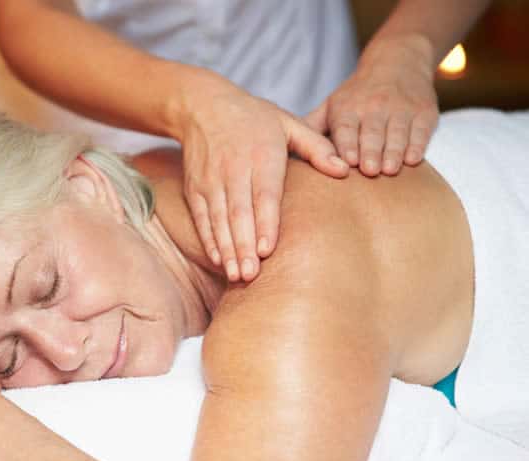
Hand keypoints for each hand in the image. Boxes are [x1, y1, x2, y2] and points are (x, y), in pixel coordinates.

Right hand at [178, 77, 348, 281]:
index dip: (264, 223)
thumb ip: (317, 147)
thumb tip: (345, 170)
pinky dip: (208, 239)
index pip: (263, 194)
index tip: (267, 251)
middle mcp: (234, 169)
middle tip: (251, 276)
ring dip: (226, 248)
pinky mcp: (195, 188)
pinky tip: (217, 259)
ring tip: (235, 275)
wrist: (202, 106)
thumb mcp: (288, 122)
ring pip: (218, 219)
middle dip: (243, 246)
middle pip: (238, 213)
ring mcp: (211, 180)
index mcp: (262, 155)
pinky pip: (201, 217)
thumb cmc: (253, 116)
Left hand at [306, 35, 438, 176]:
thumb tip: (284, 153)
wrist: (398, 61)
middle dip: (371, 151)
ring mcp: (401, 109)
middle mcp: (373, 107)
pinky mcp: (424, 112)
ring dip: (394, 151)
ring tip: (390, 170)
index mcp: (347, 108)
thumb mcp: (332, 105)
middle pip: (371, 132)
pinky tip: (412, 159)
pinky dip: (417, 145)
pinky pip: (420, 131)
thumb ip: (312, 128)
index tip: (348, 161)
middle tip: (370, 172)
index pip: (346, 128)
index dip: (347, 144)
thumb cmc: (357, 94)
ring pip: (397, 132)